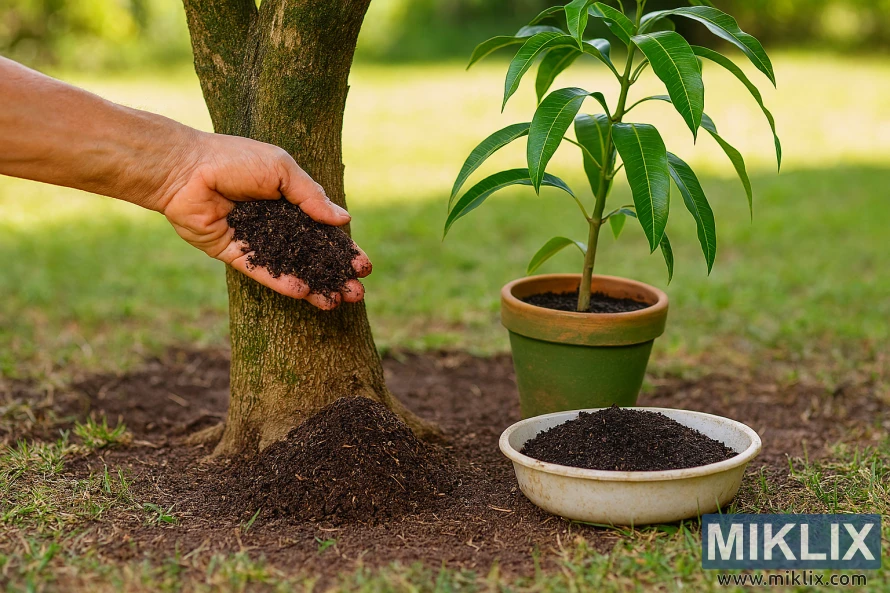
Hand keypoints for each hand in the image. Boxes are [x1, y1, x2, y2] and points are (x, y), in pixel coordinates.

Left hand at [157, 132, 370, 309]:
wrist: (186, 168)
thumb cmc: (234, 160)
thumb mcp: (281, 169)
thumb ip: (310, 196)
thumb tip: (344, 219)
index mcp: (289, 201)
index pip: (323, 231)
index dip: (343, 250)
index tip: (363, 267)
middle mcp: (274, 224)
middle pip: (311, 255)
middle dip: (334, 275)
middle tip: (356, 293)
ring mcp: (254, 240)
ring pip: (289, 268)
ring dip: (313, 286)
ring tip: (335, 302)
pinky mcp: (233, 254)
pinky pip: (261, 272)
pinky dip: (282, 282)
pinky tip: (303, 293)